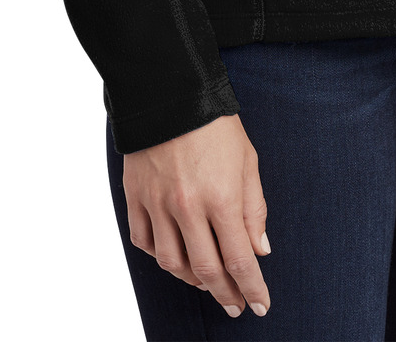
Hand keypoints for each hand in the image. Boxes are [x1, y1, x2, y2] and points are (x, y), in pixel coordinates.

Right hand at [123, 112, 271, 316]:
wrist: (170, 89)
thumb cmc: (216, 122)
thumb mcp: (247, 160)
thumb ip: (254, 208)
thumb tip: (259, 249)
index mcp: (221, 197)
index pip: (239, 260)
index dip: (251, 288)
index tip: (260, 305)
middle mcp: (188, 207)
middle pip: (206, 270)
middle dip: (225, 294)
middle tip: (235, 306)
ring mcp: (158, 203)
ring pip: (172, 263)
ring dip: (192, 280)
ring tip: (207, 282)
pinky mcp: (135, 196)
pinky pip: (144, 241)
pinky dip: (159, 255)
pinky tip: (174, 256)